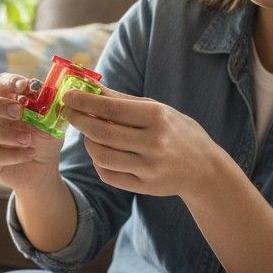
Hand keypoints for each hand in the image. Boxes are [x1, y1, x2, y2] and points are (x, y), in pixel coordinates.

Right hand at [0, 73, 64, 191]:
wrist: (43, 169)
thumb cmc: (43, 140)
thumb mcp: (51, 123)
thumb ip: (48, 108)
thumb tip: (47, 91)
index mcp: (5, 102)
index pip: (0, 84)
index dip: (9, 82)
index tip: (24, 85)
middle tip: (19, 112)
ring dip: (8, 134)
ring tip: (28, 140)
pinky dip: (13, 154)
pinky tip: (29, 154)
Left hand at [64, 85, 221, 198]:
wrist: (205, 169)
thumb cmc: (177, 132)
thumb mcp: (157, 109)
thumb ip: (122, 100)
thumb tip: (89, 86)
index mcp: (157, 118)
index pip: (110, 108)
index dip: (84, 101)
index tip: (68, 96)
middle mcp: (153, 143)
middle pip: (101, 132)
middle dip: (79, 120)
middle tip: (70, 113)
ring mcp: (149, 168)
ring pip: (100, 155)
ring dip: (88, 142)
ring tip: (89, 134)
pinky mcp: (144, 187)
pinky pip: (107, 174)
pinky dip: (98, 162)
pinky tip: (101, 152)